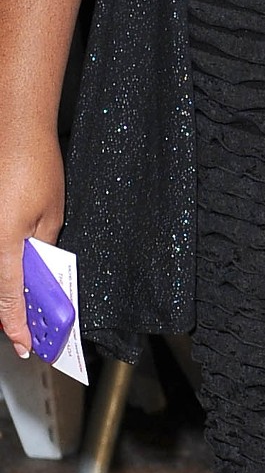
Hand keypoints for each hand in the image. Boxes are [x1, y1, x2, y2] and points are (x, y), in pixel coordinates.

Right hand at [0, 131, 63, 358]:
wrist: (13, 128)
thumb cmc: (35, 163)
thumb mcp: (51, 216)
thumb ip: (43, 251)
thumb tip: (40, 276)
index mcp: (3, 246)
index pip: (10, 300)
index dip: (19, 327)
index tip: (27, 345)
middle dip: (12, 310)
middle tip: (29, 326)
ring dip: (7, 286)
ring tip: (22, 299)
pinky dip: (2, 265)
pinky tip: (12, 266)